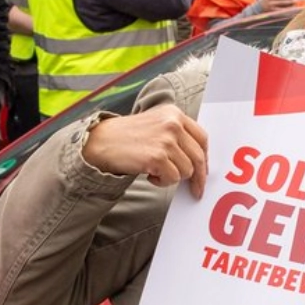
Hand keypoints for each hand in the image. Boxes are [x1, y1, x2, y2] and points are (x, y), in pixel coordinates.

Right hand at [81, 106, 208, 193]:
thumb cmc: (127, 138)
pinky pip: (173, 178)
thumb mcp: (156, 125)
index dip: (204, 158)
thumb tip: (198, 162)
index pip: (202, 138)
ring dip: (172, 177)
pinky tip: (150, 175)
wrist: (100, 142)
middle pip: (198, 156)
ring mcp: (166, 140)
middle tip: (196, 190)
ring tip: (155, 171)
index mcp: (174, 114)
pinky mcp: (158, 156)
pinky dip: (162, 182)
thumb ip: (177, 136)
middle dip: (198, 177)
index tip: (203, 171)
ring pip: (187, 170)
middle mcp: (173, 124)